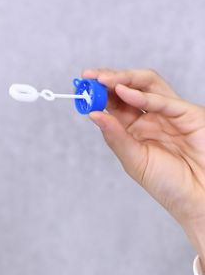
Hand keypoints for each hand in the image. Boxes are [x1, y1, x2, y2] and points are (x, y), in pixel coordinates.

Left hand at [82, 68, 204, 250]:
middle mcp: (153, 117)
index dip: (99, 94)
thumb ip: (115, 137)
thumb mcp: (133, 161)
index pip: (116, 104)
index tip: (81, 88)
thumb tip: (94, 115)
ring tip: (103, 79)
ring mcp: (170, 113)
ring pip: (148, 84)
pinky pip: (163, 100)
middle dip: (109, 80)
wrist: (196, 197)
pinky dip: (142, 94)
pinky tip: (123, 92)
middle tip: (89, 77)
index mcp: (137, 129)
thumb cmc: (169, 184)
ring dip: (124, 79)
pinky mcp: (188, 113)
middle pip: (130, 88)